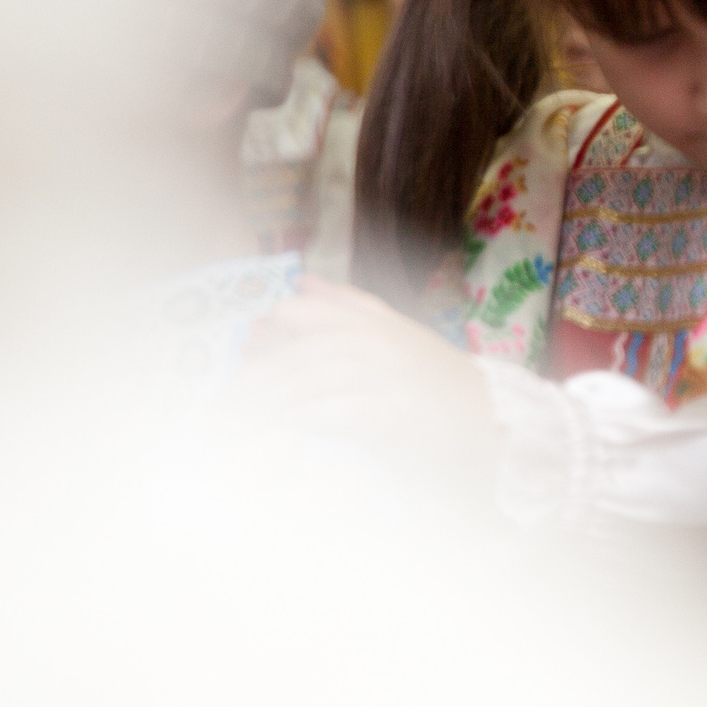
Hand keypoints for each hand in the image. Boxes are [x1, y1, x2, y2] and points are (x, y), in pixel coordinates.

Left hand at [242, 276, 497, 491]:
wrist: (483, 420)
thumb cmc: (431, 378)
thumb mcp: (394, 331)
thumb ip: (349, 306)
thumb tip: (306, 280)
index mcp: (374, 322)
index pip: (308, 312)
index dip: (271, 330)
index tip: (246, 348)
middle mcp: (378, 342)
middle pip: (300, 350)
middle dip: (257, 371)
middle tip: (224, 397)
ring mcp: (386, 376)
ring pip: (312, 378)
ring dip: (271, 398)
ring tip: (241, 417)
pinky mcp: (392, 412)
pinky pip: (336, 411)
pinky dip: (306, 418)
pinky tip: (284, 427)